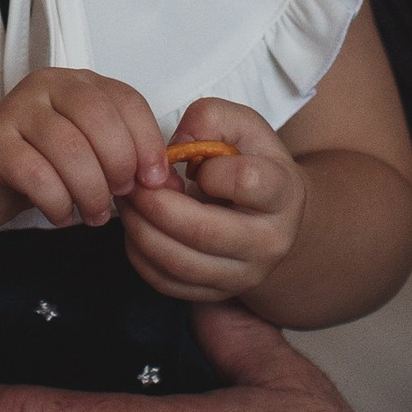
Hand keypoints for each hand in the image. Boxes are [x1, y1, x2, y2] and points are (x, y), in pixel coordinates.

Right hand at [0, 66, 167, 237]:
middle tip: (119, 197)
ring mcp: (15, 111)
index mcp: (78, 83)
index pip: (126, 99)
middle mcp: (46, 86)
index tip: (154, 180)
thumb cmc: (40, 165)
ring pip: (69, 150)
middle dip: (119, 166)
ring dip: (90, 192)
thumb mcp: (89, 154)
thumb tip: (170, 184)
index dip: (148, 141)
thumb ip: (128, 161)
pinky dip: (58, 203)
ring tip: (94, 214)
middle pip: (99, 120)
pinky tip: (61, 214)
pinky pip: (37, 175)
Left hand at [120, 100, 302, 302]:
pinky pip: (168, 283)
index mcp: (281, 194)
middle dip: (155, 205)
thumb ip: (210, 118)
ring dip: (140, 230)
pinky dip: (140, 256)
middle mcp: (268, 242)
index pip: (247, 183)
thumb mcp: (242, 127)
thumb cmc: (254, 165)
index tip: (195, 163)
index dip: (210, 169)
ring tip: (130, 202)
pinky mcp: (216, 293)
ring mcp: (243, 274)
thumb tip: (174, 145)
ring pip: (180, 264)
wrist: (275, 216)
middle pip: (203, 233)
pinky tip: (137, 228)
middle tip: (133, 183)